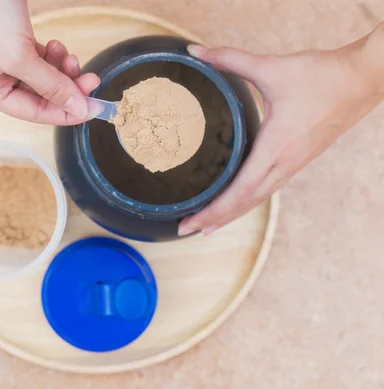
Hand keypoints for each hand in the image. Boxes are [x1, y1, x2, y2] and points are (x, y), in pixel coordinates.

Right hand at [0, 0, 99, 124]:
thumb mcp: (19, 57)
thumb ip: (50, 86)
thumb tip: (78, 109)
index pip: (31, 112)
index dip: (64, 112)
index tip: (92, 109)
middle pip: (41, 96)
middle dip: (67, 88)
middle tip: (92, 80)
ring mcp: (5, 62)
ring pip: (45, 79)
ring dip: (63, 71)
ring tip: (72, 58)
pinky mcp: (16, 45)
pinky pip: (43, 62)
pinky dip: (55, 57)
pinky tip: (57, 46)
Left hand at [179, 31, 383, 235]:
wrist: (363, 78)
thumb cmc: (321, 75)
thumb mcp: (271, 67)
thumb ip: (231, 60)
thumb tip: (196, 53)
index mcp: (276, 147)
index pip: (239, 190)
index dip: (213, 210)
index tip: (191, 223)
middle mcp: (285, 162)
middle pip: (246, 202)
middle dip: (215, 219)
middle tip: (187, 229)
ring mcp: (295, 163)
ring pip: (259, 198)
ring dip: (232, 214)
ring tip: (209, 226)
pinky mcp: (300, 158)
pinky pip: (270, 187)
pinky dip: (249, 200)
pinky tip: (239, 200)